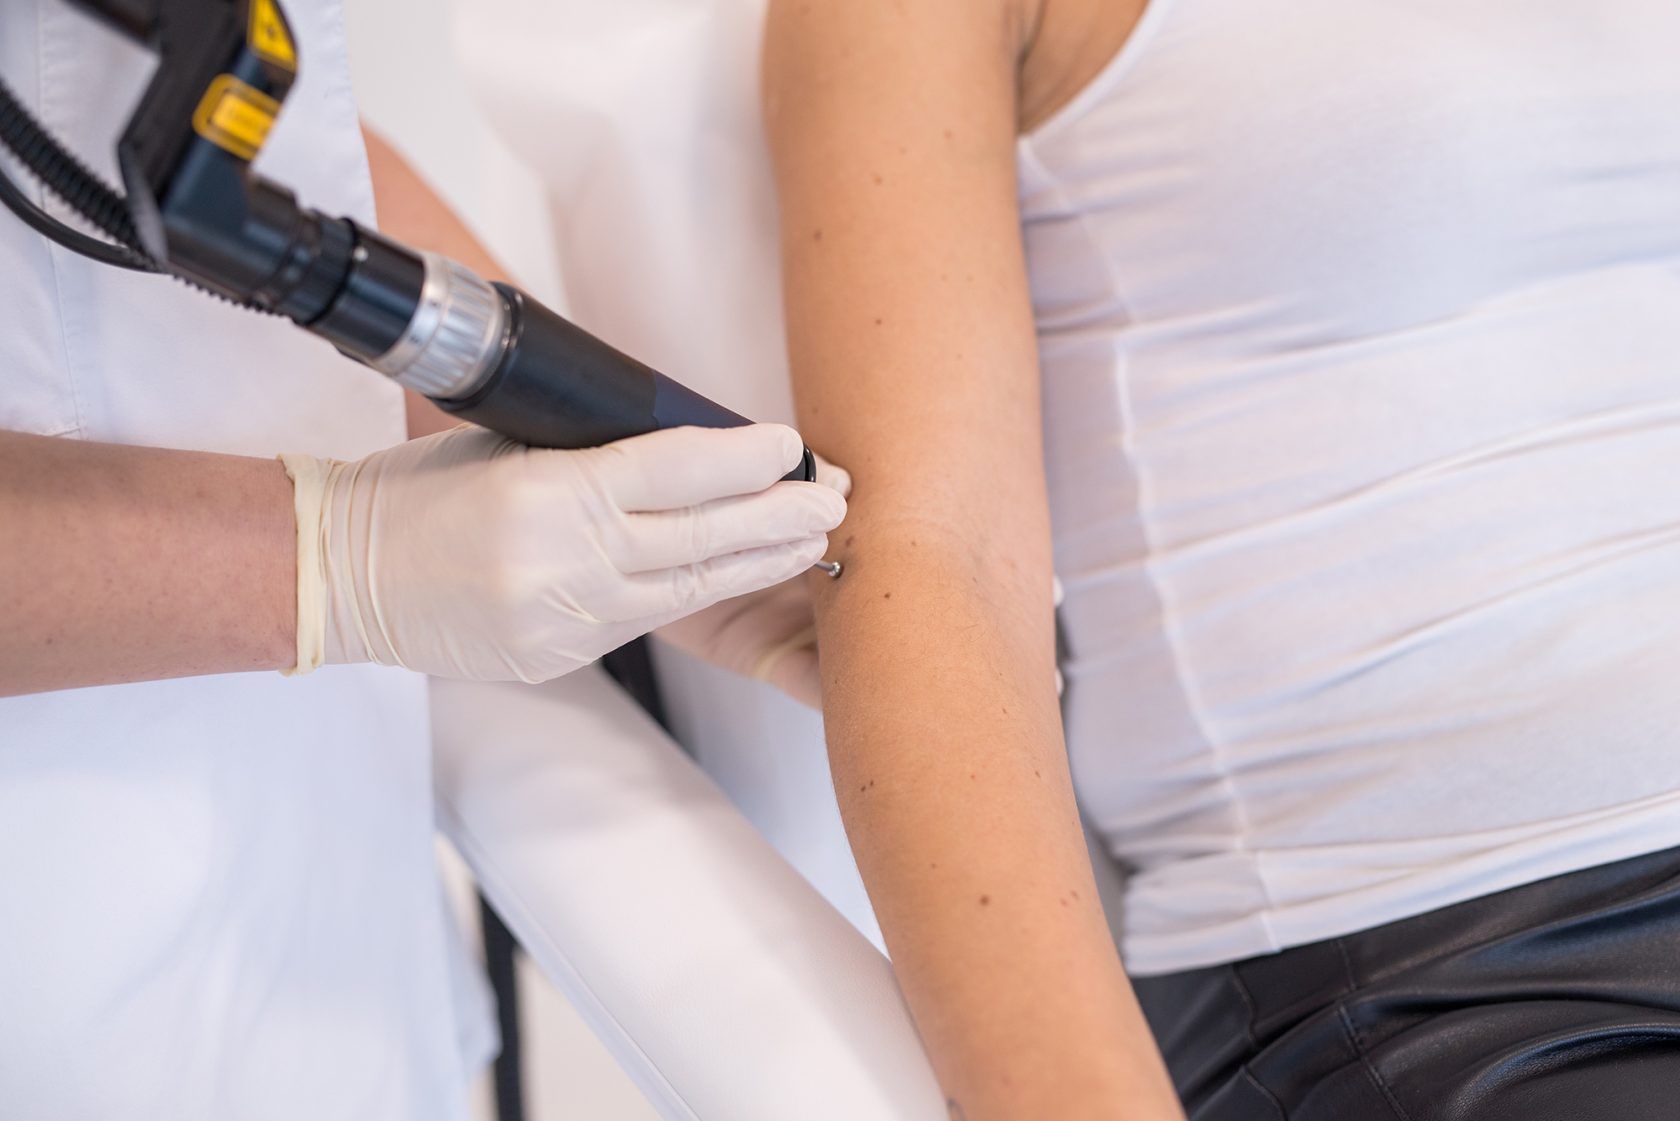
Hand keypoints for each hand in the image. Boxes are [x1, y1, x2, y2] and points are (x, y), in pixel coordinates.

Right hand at [282, 423, 844, 682]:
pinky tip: (732, 575)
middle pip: (701, 537)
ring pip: (686, 588)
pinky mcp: (560, 657)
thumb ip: (590, 458)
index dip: (743, 459)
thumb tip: (682, 454)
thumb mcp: (505, 447)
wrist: (339, 577)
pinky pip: (642, 619)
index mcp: (548, 493)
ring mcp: (564, 620)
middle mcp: (564, 563)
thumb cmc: (416, 493)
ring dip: (756, 563)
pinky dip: (691, 592)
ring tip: (810, 544)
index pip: (674, 470)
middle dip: (778, 519)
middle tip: (832, 502)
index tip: (790, 445)